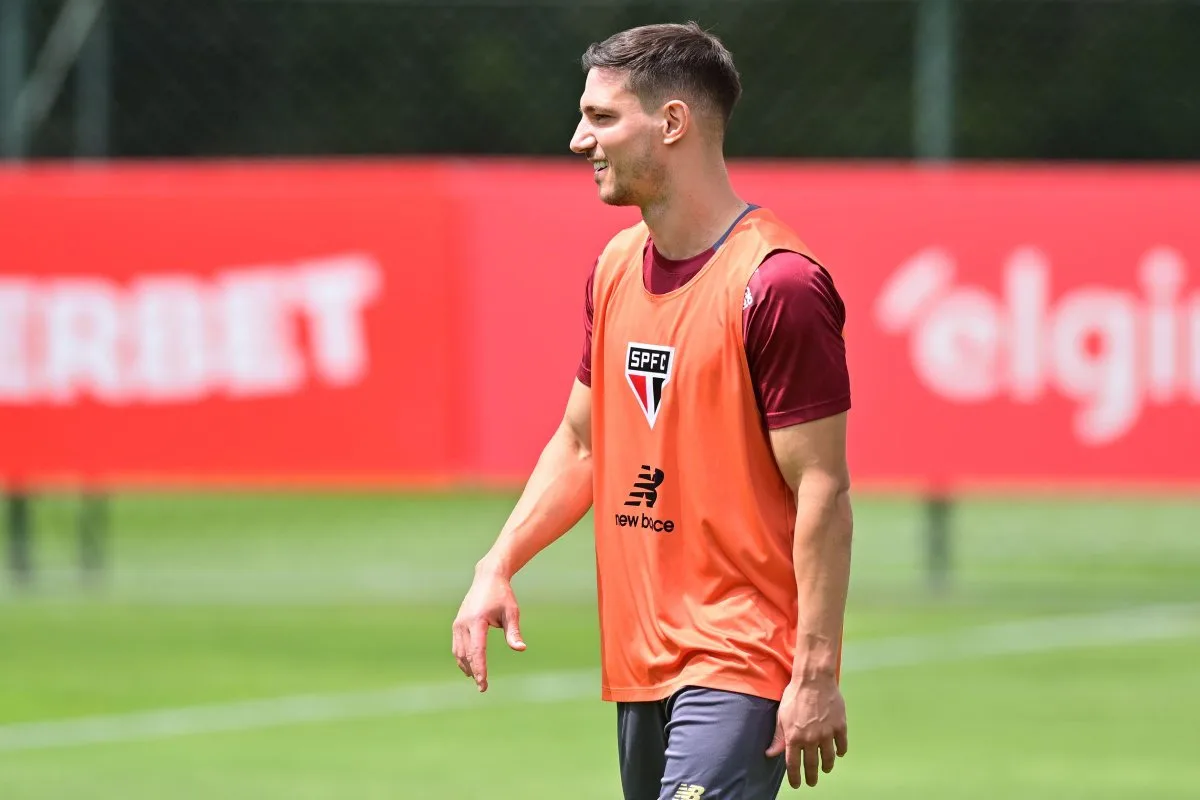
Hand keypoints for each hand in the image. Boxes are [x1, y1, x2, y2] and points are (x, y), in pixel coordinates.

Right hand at [451, 566, 524, 691]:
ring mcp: (458, 624)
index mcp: (477, 621)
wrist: (488, 578)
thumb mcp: (512, 612)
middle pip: (467, 654)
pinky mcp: (457, 624)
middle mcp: (463, 623)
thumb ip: (514, 632)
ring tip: (477, 679)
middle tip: (483, 687)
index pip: (477, 651)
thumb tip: (520, 649)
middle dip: (474, 672)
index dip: (480, 669)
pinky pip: (457, 646)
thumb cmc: (503, 596)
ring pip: (459, 652)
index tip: (484, 684)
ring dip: (467, 667)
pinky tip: (469, 667)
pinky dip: (462, 658)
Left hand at [766, 675, 847, 787]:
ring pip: (828, 758)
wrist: (814, 679)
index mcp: (794, 737)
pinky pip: (842, 745)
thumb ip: (778, 737)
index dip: (795, 777)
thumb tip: (770, 754)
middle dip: (811, 777)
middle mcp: (811, 739)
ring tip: (825, 769)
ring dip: (826, 766)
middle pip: (812, 765)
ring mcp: (827, 734)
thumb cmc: (794, 695)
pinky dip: (840, 751)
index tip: (797, 784)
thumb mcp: (781, 716)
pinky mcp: (840, 727)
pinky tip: (838, 753)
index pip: (793, 764)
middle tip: (812, 782)